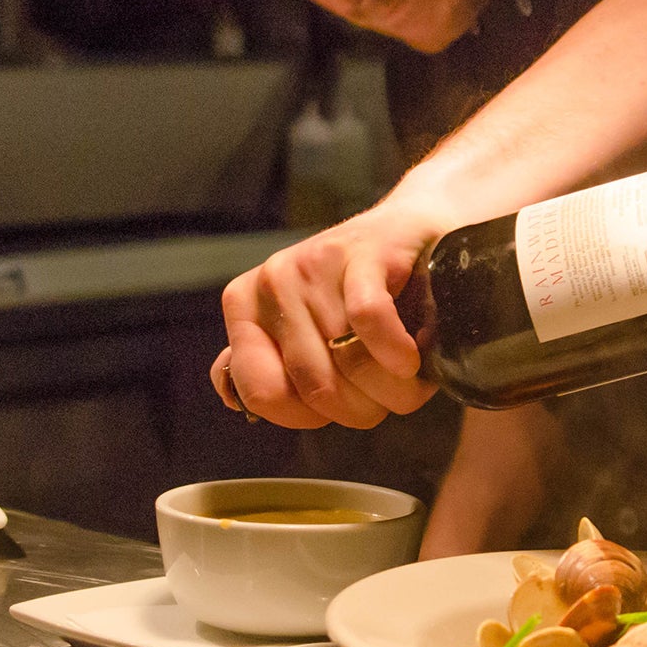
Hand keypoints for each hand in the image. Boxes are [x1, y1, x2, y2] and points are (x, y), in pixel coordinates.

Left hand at [212, 196, 450, 428]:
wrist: (415, 230)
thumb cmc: (363, 296)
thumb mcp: (306, 330)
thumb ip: (268, 364)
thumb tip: (232, 399)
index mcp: (246, 305)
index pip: (261, 392)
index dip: (308, 416)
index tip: (338, 408)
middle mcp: (272, 281)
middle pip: (316, 385)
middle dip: (361, 408)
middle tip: (386, 398)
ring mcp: (316, 261)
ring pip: (350, 361)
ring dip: (393, 388)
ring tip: (408, 378)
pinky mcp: (364, 251)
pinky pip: (370, 321)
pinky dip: (397, 353)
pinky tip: (411, 357)